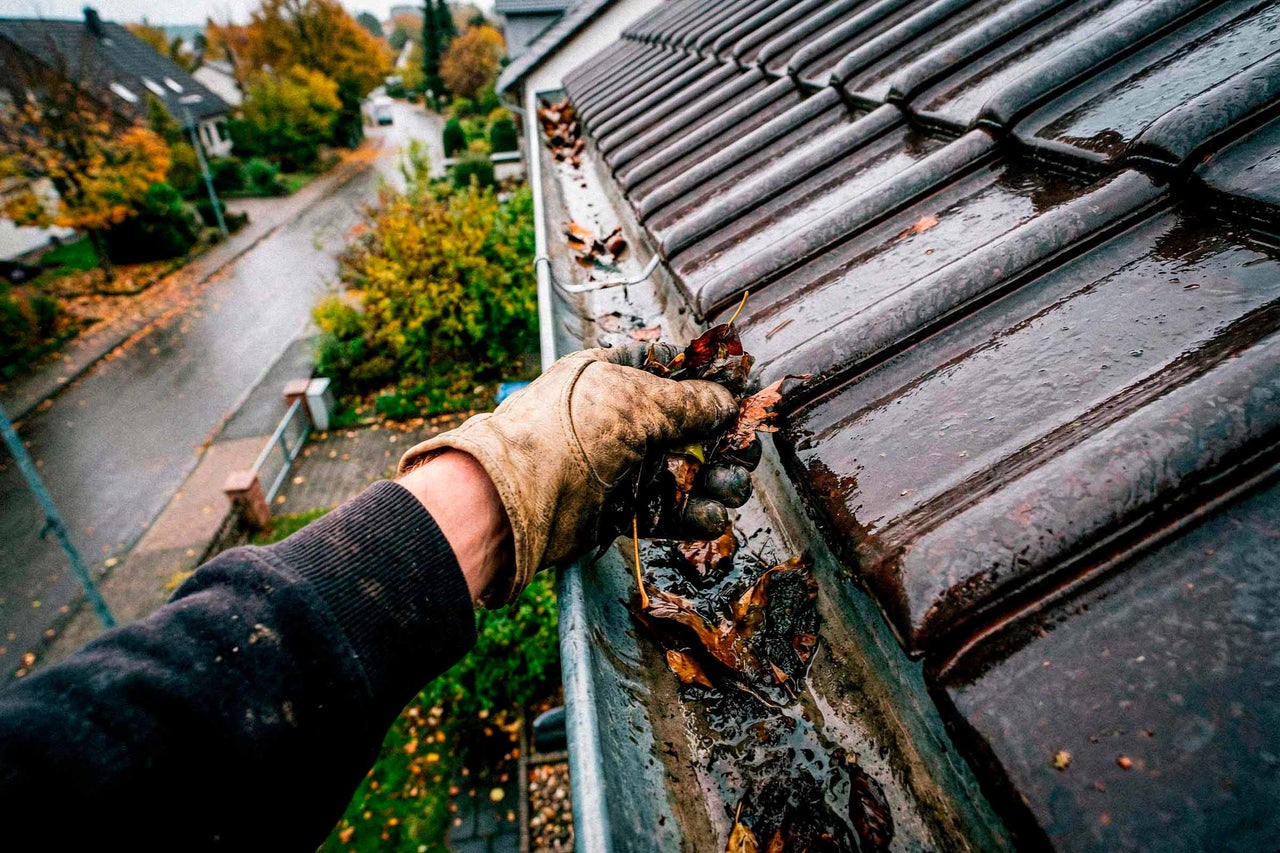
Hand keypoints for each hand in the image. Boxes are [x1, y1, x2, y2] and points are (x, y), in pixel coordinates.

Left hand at [398, 344, 738, 605]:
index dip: (711, 377)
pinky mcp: (614, 509)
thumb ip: (690, 402)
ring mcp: (615, 465)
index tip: (745, 389)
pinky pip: (663, 509)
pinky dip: (690, 515)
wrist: (515, 498)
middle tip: (747, 451)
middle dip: (722, 438)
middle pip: (685, 425)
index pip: (672, 368)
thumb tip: (727, 400)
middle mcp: (616, 417)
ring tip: (733, 489)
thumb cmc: (570, 431)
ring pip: (679, 470)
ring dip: (713, 480)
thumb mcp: (637, 402)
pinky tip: (712, 517)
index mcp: (612, 374)